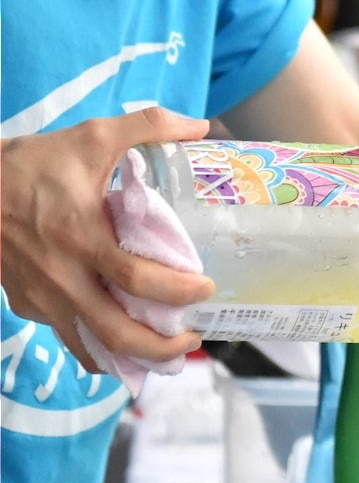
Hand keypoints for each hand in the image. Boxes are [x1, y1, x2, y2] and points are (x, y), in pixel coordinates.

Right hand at [1, 109, 215, 371]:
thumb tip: (200, 125)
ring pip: (92, 347)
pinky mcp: (28, 306)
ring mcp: (43, 298)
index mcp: (81, 237)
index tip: (206, 289)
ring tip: (169, 353)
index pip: (135, 278)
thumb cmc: (32, 164)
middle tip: (194, 337)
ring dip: (134, 357)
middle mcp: (62, 277)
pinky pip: (69, 338)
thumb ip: (148, 126)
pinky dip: (101, 351)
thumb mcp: (91, 136)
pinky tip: (127, 349)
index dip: (176, 290)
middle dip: (161, 346)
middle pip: (117, 332)